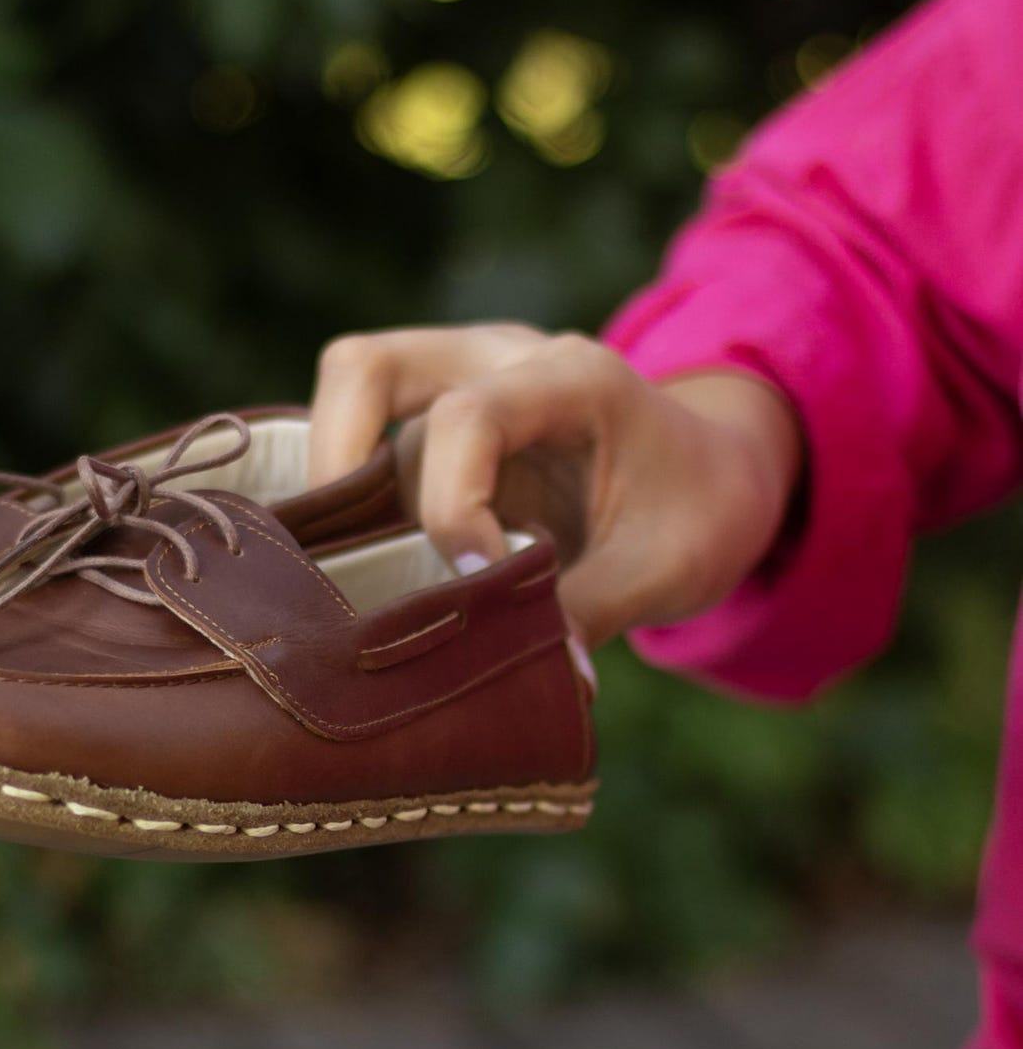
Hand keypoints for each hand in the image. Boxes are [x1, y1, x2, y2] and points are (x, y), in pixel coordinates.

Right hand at [308, 325, 802, 647]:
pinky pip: (357, 445)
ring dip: (338, 492)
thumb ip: (587, 615)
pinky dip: (342, 501)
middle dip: (333, 457)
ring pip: (351, 412)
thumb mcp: (665, 569)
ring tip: (347, 571)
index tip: (476, 584)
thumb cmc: (698, 512)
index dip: (450, 509)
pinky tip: (352, 569)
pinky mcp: (430, 433)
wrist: (716, 477)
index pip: (467, 420)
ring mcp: (454, 390)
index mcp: (568, 380)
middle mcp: (495, 364)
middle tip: (335, 553)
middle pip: (366, 369)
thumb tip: (532, 685)